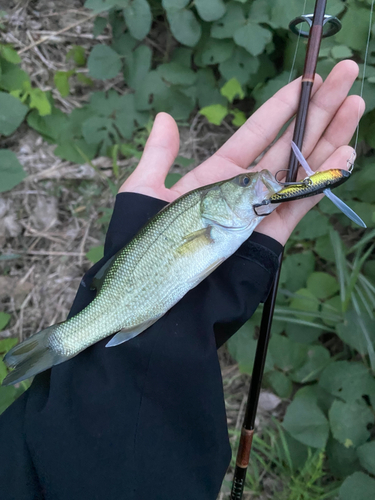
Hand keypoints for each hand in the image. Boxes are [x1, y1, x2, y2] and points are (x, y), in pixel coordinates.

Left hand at [119, 60, 364, 245]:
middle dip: (317, 111)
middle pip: (288, 144)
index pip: (256, 133)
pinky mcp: (270, 238)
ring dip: (330, 138)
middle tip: (345, 77)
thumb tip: (165, 117)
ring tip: (355, 104)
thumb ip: (159, 155)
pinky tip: (345, 152)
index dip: (282, 106)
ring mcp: (260, 213)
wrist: (152, 297)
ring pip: (302, 170)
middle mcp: (243, 191)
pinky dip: (323, 180)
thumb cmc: (142, 248)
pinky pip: (301, 204)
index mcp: (216, 175)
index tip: (305, 80)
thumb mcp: (143, 192)